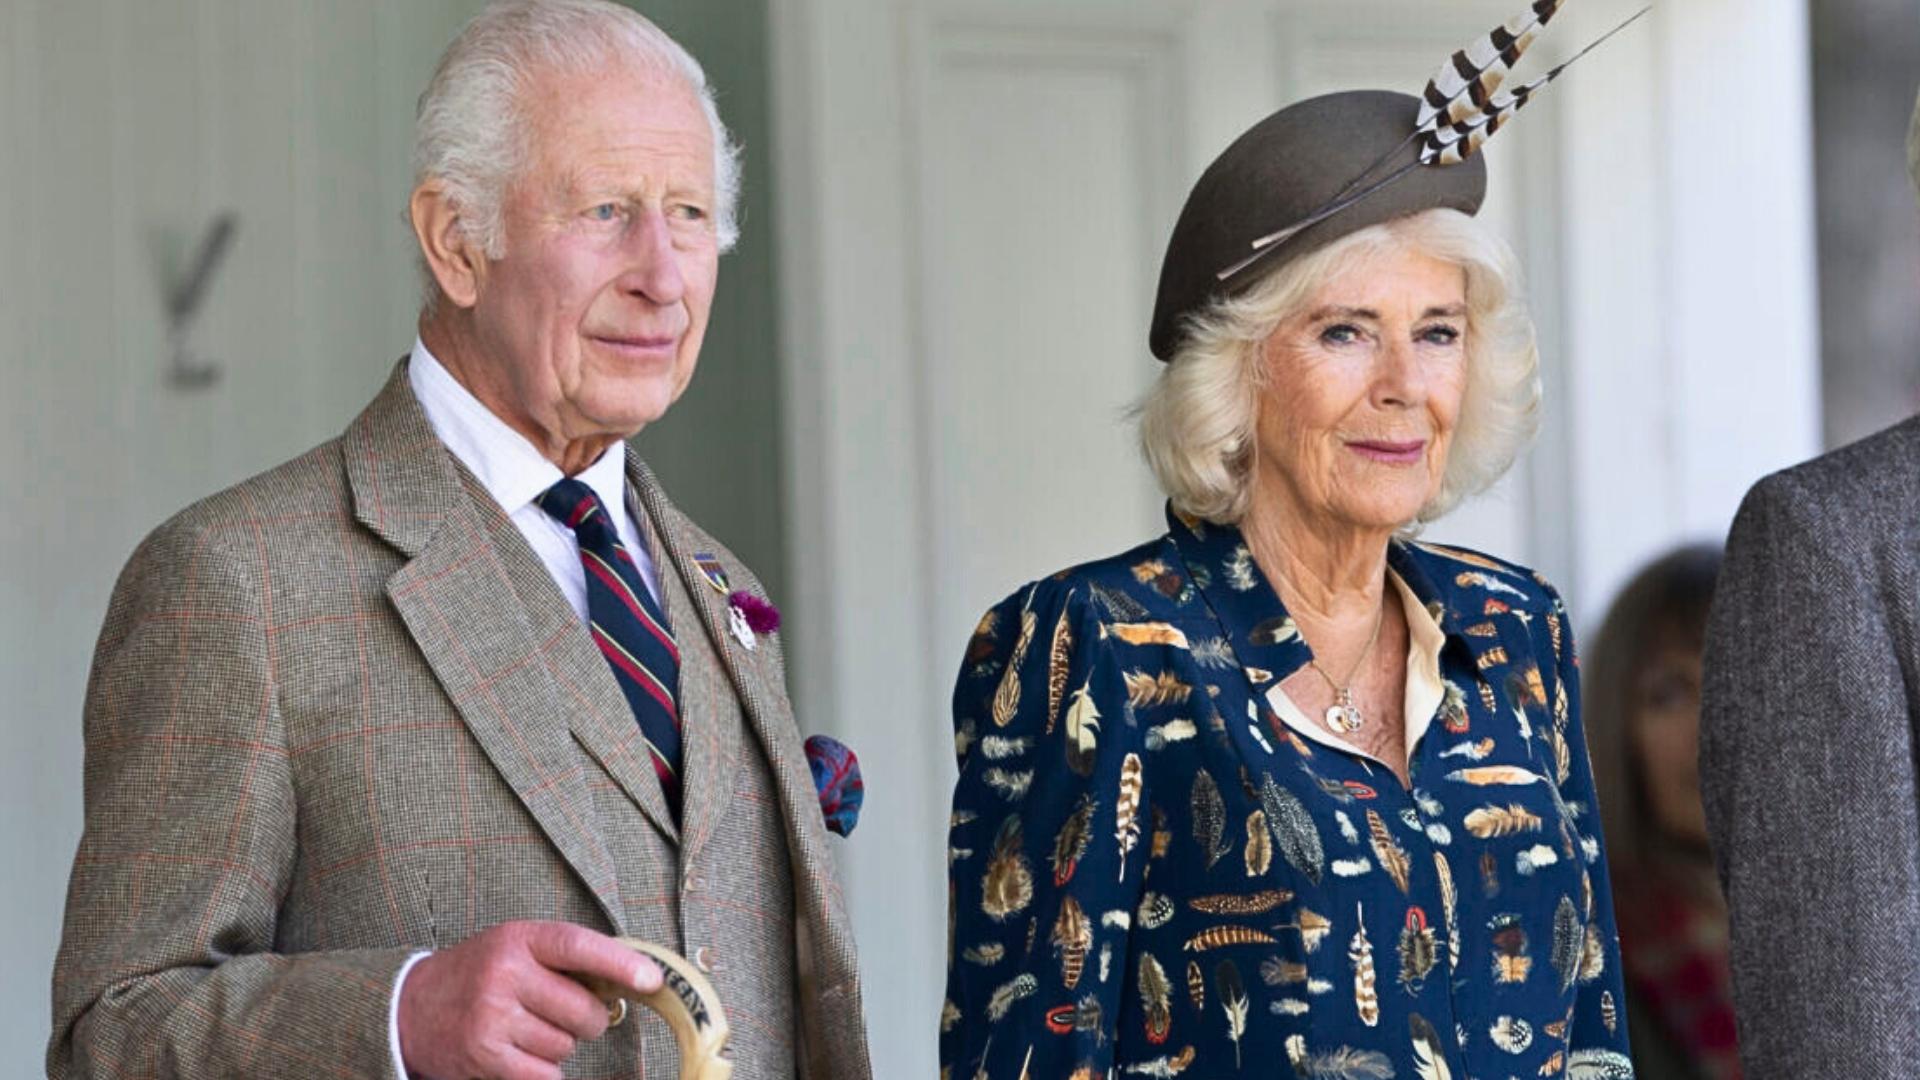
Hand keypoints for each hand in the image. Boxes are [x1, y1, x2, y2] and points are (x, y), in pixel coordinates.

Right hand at [397, 920, 661, 1079]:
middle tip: (562, 1013)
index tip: (653, 981)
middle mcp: (504, 975)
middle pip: (583, 1010)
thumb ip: (565, 959)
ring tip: (524, 1029)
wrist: (410, 1007)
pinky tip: (519, 1054)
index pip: (578, 946)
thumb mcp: (515, 948)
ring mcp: (493, 1018)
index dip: (620, 964)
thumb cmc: (479, 974)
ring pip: (565, 1045)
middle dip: (587, 1019)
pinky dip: (543, 1071)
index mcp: (517, 940)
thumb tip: (631, 982)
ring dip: (557, 1045)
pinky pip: (545, 1074)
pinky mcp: (485, 1057)